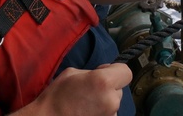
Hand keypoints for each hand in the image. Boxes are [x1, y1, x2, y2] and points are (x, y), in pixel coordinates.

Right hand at [13, 64, 131, 115]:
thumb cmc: (57, 96)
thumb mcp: (73, 72)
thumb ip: (93, 72)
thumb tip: (104, 73)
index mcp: (103, 82)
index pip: (126, 72)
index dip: (116, 70)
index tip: (105, 72)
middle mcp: (111, 100)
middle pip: (120, 89)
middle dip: (109, 87)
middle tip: (91, 89)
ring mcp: (110, 115)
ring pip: (114, 102)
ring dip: (106, 100)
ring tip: (87, 103)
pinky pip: (109, 113)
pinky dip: (102, 111)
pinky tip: (88, 111)